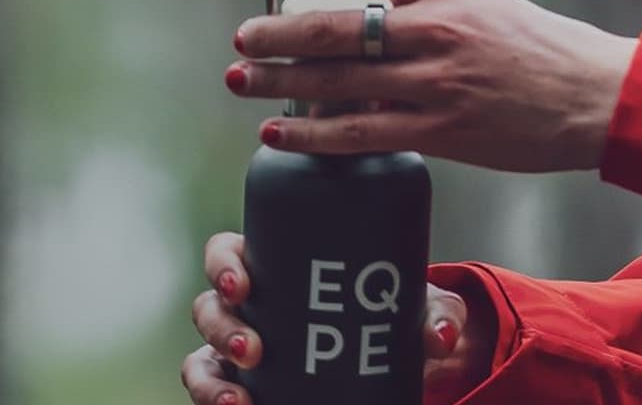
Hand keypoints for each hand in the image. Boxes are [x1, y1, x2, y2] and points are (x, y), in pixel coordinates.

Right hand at [180, 230, 489, 404]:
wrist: (399, 363)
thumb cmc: (395, 312)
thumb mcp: (419, 307)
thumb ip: (437, 313)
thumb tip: (439, 336)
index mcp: (273, 264)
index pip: (227, 252)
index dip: (223, 264)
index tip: (244, 284)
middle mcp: (248, 308)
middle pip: (209, 308)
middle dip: (221, 328)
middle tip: (256, 350)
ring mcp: (242, 352)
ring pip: (201, 360)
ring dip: (210, 381)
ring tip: (241, 400)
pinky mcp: (246, 389)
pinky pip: (216, 396)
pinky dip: (218, 403)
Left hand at [226, 0, 639, 173]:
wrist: (595, 97)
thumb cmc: (537, 48)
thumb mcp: (481, 3)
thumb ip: (422, 2)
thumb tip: (356, 9)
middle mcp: (436, 29)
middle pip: (333, 25)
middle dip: (276, 32)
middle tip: (243, 37)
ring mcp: (437, 82)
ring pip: (337, 81)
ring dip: (279, 83)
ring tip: (241, 81)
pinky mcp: (442, 131)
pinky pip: (361, 133)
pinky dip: (313, 133)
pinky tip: (280, 133)